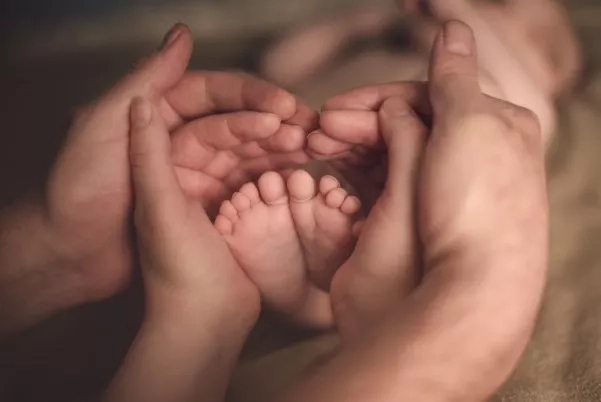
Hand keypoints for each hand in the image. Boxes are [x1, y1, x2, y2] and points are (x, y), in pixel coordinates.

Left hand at [45, 24, 316, 300]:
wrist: (72, 259)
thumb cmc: (79, 192)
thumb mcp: (102, 128)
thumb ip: (144, 82)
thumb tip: (182, 34)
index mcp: (159, 116)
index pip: (214, 95)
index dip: (252, 96)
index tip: (285, 105)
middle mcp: (180, 140)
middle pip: (238, 123)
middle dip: (275, 124)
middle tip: (310, 131)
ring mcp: (195, 174)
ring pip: (246, 154)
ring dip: (278, 150)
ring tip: (311, 151)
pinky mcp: (204, 205)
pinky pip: (242, 186)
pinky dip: (268, 179)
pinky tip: (294, 176)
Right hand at [286, 21, 547, 401]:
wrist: (465, 297)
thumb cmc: (476, 208)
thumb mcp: (470, 126)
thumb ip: (455, 76)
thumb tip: (452, 27)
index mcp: (496, 130)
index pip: (429, 97)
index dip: (380, 97)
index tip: (337, 105)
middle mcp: (471, 159)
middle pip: (406, 125)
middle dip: (359, 121)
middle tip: (319, 128)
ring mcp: (444, 193)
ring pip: (391, 154)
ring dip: (353, 144)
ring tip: (317, 146)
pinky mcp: (421, 223)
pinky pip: (385, 186)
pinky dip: (360, 174)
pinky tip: (335, 171)